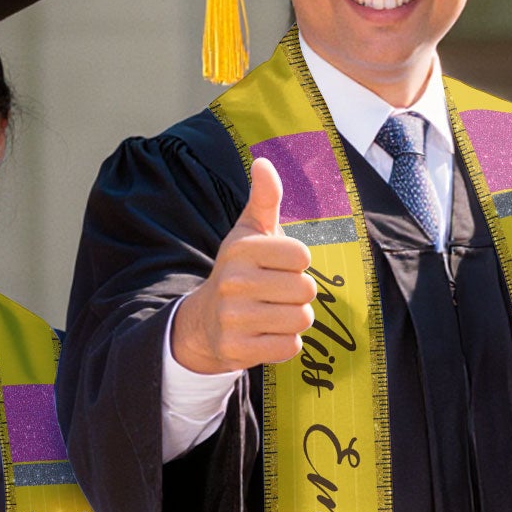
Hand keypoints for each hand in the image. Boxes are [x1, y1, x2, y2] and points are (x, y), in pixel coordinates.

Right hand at [169, 157, 317, 373]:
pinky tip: (266, 333)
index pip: (302, 255)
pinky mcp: (237, 349)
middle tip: (276, 293)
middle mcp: (234, 282)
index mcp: (242, 249)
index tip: (278, 265)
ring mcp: (234, 318)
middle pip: (306, 289)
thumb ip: (265, 198)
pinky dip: (285, 343)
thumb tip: (263, 161)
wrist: (204, 320)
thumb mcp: (250, 232)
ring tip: (272, 312)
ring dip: (294, 319)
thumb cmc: (240, 270)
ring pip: (301, 319)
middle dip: (298, 293)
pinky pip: (290, 347)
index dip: (297, 263)